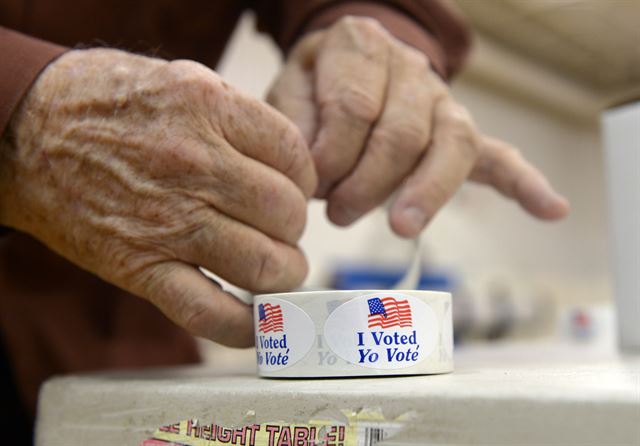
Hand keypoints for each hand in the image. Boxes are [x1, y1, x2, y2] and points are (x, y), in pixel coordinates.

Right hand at [0, 49, 316, 346]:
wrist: (22, 130)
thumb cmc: (106, 103)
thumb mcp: (181, 80)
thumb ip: (239, 117)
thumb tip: (289, 163)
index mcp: (210, 110)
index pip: (294, 158)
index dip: (304, 180)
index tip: (294, 190)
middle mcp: (194, 164)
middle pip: (285, 214)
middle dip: (294, 230)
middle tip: (283, 232)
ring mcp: (168, 220)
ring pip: (262, 265)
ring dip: (283, 275)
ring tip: (278, 271)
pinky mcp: (138, 266)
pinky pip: (208, 312)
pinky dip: (243, 327)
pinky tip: (256, 324)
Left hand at [268, 16, 568, 236]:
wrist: (349, 65)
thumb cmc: (316, 86)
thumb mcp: (288, 93)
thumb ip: (296, 125)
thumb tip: (316, 172)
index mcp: (360, 46)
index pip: (355, 107)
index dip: (333, 155)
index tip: (314, 186)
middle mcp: (409, 67)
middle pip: (403, 131)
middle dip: (369, 183)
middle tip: (339, 214)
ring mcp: (442, 100)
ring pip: (450, 144)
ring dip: (426, 191)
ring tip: (402, 227)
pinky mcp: (460, 134)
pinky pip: (498, 155)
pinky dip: (524, 183)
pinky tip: (550, 208)